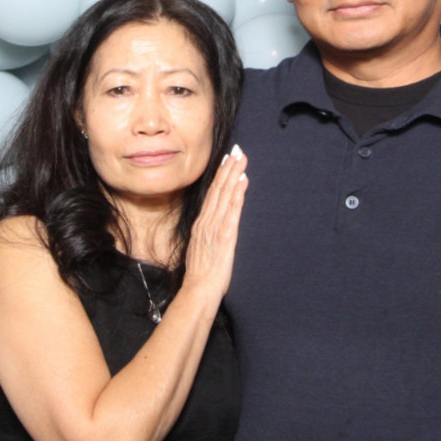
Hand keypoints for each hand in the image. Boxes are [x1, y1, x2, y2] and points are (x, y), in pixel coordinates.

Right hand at [181, 144, 246, 301]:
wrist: (198, 289)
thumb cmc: (201, 273)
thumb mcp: (201, 248)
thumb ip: (206, 233)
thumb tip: (213, 223)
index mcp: (201, 224)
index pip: (211, 194)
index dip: (219, 176)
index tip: (226, 160)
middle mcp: (207, 222)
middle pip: (218, 190)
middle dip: (227, 169)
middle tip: (237, 151)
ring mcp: (215, 227)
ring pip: (225, 195)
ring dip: (233, 175)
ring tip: (241, 159)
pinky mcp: (225, 236)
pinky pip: (231, 211)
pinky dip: (237, 194)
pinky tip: (242, 182)